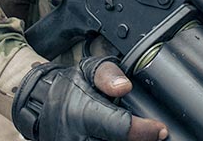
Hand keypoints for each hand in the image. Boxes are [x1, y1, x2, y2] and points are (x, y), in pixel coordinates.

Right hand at [12, 56, 167, 140]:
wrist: (42, 104)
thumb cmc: (71, 85)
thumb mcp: (89, 69)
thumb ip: (109, 75)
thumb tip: (125, 87)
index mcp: (83, 113)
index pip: (121, 128)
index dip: (145, 130)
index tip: (160, 129)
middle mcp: (79, 137)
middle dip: (140, 140)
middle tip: (153, 133)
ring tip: (138, 135)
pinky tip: (125, 137)